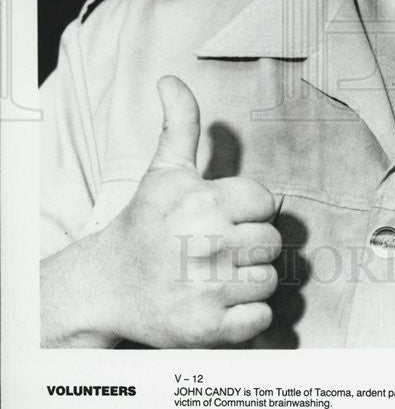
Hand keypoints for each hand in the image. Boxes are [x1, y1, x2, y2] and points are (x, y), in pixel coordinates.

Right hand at [44, 76, 279, 347]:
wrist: (108, 284)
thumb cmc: (145, 223)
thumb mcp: (164, 170)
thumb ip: (180, 123)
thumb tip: (171, 79)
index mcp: (206, 202)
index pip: (266, 201)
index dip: (248, 209)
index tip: (224, 217)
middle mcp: (210, 243)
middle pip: (272, 241)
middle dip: (251, 244)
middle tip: (220, 247)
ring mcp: (210, 288)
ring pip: (270, 279)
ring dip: (250, 279)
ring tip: (219, 273)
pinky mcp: (209, 328)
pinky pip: (261, 318)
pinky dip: (248, 316)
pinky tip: (221, 301)